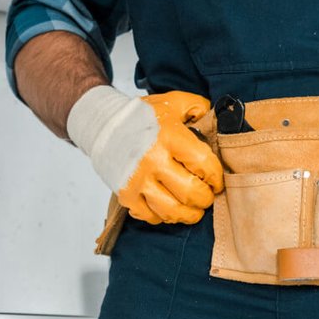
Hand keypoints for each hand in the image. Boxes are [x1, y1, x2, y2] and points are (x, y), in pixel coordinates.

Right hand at [65, 86, 223, 223]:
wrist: (102, 124)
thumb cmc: (141, 116)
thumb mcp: (173, 102)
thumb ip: (198, 107)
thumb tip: (214, 120)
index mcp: (169, 137)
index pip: (204, 165)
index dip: (216, 177)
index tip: (216, 181)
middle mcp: (153, 161)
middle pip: (191, 193)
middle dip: (206, 199)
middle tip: (207, 196)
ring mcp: (138, 181)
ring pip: (172, 211)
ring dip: (189, 214)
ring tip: (194, 209)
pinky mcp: (126, 195)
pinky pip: (151, 216)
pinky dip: (164, 216)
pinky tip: (169, 207)